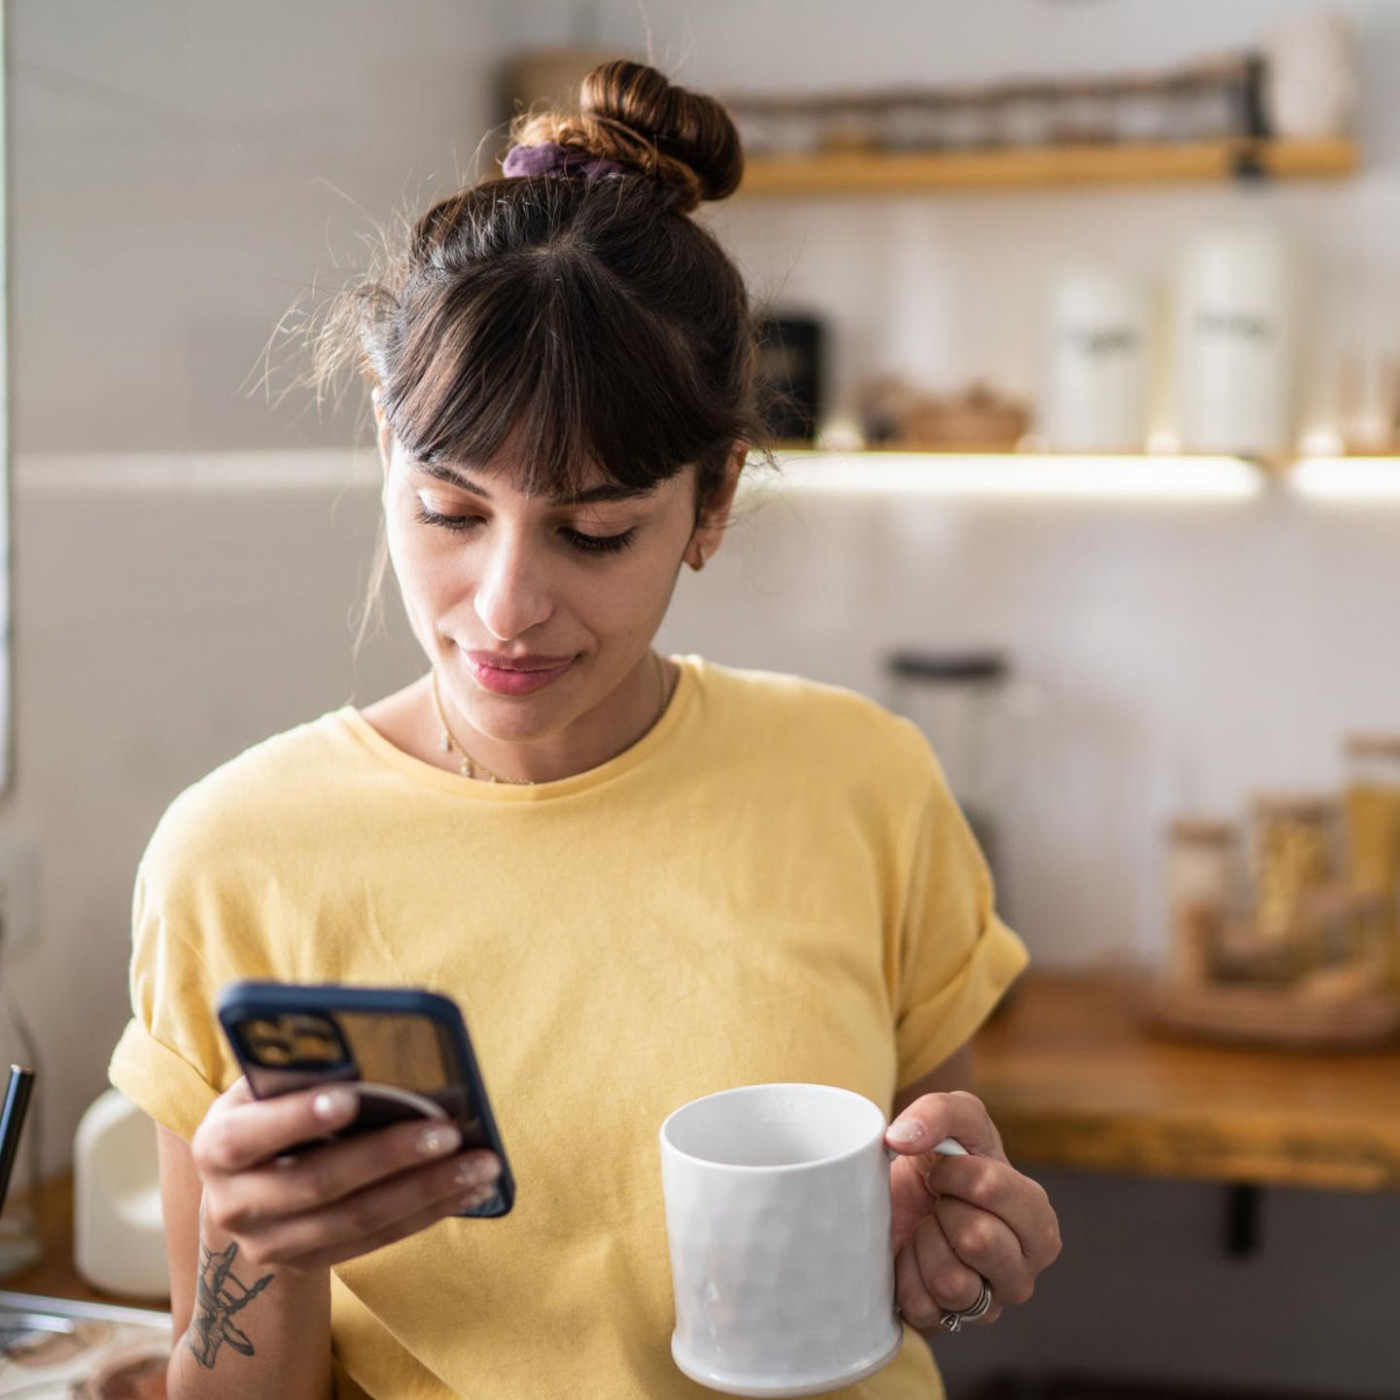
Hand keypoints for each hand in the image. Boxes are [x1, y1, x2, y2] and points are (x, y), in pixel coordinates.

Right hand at [190, 1079, 500, 1271]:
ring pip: (358, 1219)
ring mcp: (271, 1244)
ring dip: (426, 1190)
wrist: (242, 1195)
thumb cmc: (267, 1115)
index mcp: (218, 1146)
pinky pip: (377, 1240)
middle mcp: (235, 1204)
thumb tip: (368, 1051)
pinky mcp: (309, 1265)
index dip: (298, 1117)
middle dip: (390, 1155)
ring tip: (480, 1164)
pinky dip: (428, 1213)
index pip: (253, 1134)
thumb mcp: (264, 1090)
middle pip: (320, 1182)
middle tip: (448, 1131)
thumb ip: (300, 1073)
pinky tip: (468, 1190)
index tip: (351, 1096)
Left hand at [884, 1090, 1059, 1330]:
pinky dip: (904, 1273)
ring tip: (928, 1230)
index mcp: (1038, 1224)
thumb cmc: (939, 1160)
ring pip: (951, 1281)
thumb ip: (939, 1111)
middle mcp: (1022, 1274)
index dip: (955, 1170)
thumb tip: (902, 1138)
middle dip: (944, 1208)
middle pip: (977, 1239)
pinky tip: (911, 1258)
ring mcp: (986, 1306)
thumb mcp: (954, 1118)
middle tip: (939, 1204)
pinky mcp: (947, 1326)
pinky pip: (921, 1304)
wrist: (898, 1195)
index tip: (945, 1170)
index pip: (993, 1188)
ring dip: (925, 1242)